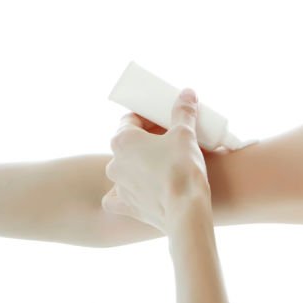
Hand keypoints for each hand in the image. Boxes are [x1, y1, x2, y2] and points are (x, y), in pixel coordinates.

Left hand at [102, 88, 211, 235]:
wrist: (186, 209)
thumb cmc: (183, 167)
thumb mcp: (185, 134)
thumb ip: (183, 111)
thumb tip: (187, 93)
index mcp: (123, 140)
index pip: (131, 120)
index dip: (148, 118)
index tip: (163, 121)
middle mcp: (115, 162)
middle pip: (128, 144)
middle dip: (145, 141)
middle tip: (168, 141)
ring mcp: (118, 185)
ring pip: (124, 169)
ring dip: (139, 165)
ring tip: (162, 165)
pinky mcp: (126, 206)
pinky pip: (118, 197)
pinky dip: (127, 193)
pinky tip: (139, 191)